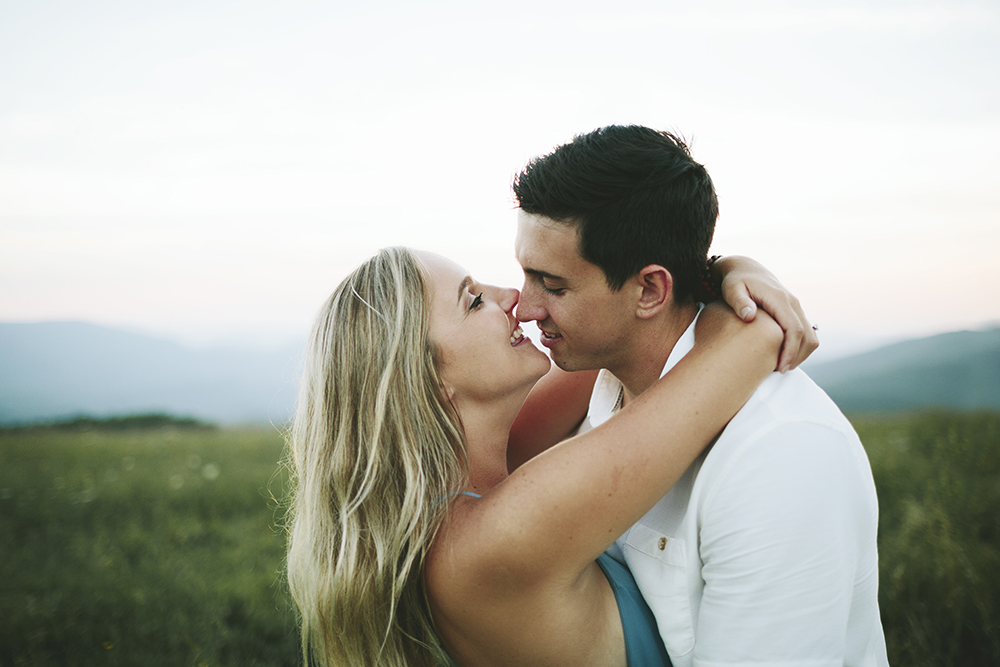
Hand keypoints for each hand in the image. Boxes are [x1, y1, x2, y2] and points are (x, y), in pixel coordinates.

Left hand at [712, 255, 817, 372]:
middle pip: (807, 335)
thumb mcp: (732, 289)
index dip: (790, 351)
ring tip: (781, 366)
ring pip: (810, 335)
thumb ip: (739, 301)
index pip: (794, 329)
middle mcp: (792, 302)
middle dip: (797, 356)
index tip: (780, 367)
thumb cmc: (735, 281)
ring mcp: (795, 307)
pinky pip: (805, 332)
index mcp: (779, 298)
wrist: (744, 269)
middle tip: (780, 371)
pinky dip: (799, 346)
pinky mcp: (794, 311)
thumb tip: (749, 315)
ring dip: (800, 353)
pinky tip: (783, 355)